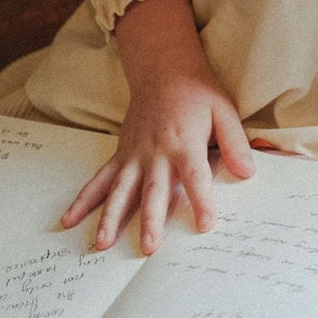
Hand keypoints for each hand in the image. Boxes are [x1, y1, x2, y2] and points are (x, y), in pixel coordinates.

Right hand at [60, 0, 255, 252]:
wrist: (163, 70)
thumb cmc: (197, 93)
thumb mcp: (224, 111)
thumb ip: (235, 143)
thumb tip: (248, 173)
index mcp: (184, 142)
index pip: (196, 177)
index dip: (201, 201)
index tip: (205, 225)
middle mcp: (156, 152)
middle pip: (153, 190)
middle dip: (150, 220)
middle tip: (149, 247)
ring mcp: (133, 156)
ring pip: (120, 190)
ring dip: (110, 217)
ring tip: (102, 244)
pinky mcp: (120, 155)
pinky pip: (99, 180)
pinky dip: (83, 200)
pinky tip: (69, 220)